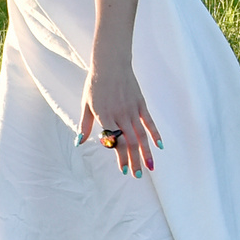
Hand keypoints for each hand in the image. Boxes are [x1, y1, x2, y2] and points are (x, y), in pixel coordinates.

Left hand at [77, 61, 162, 177]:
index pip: (114, 141)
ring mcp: (132, 110)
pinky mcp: (140, 104)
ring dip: (146, 152)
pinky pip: (149, 122)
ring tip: (150, 167)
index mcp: (104, 116)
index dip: (119, 156)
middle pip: (130, 142)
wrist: (110, 63)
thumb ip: (85, 125)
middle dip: (134, 160)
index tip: (122, 169)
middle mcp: (120, 115)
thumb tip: (79, 142)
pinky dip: (155, 134)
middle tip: (137, 175)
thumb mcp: (86, 104)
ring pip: (141, 135)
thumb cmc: (95, 84)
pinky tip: (160, 146)